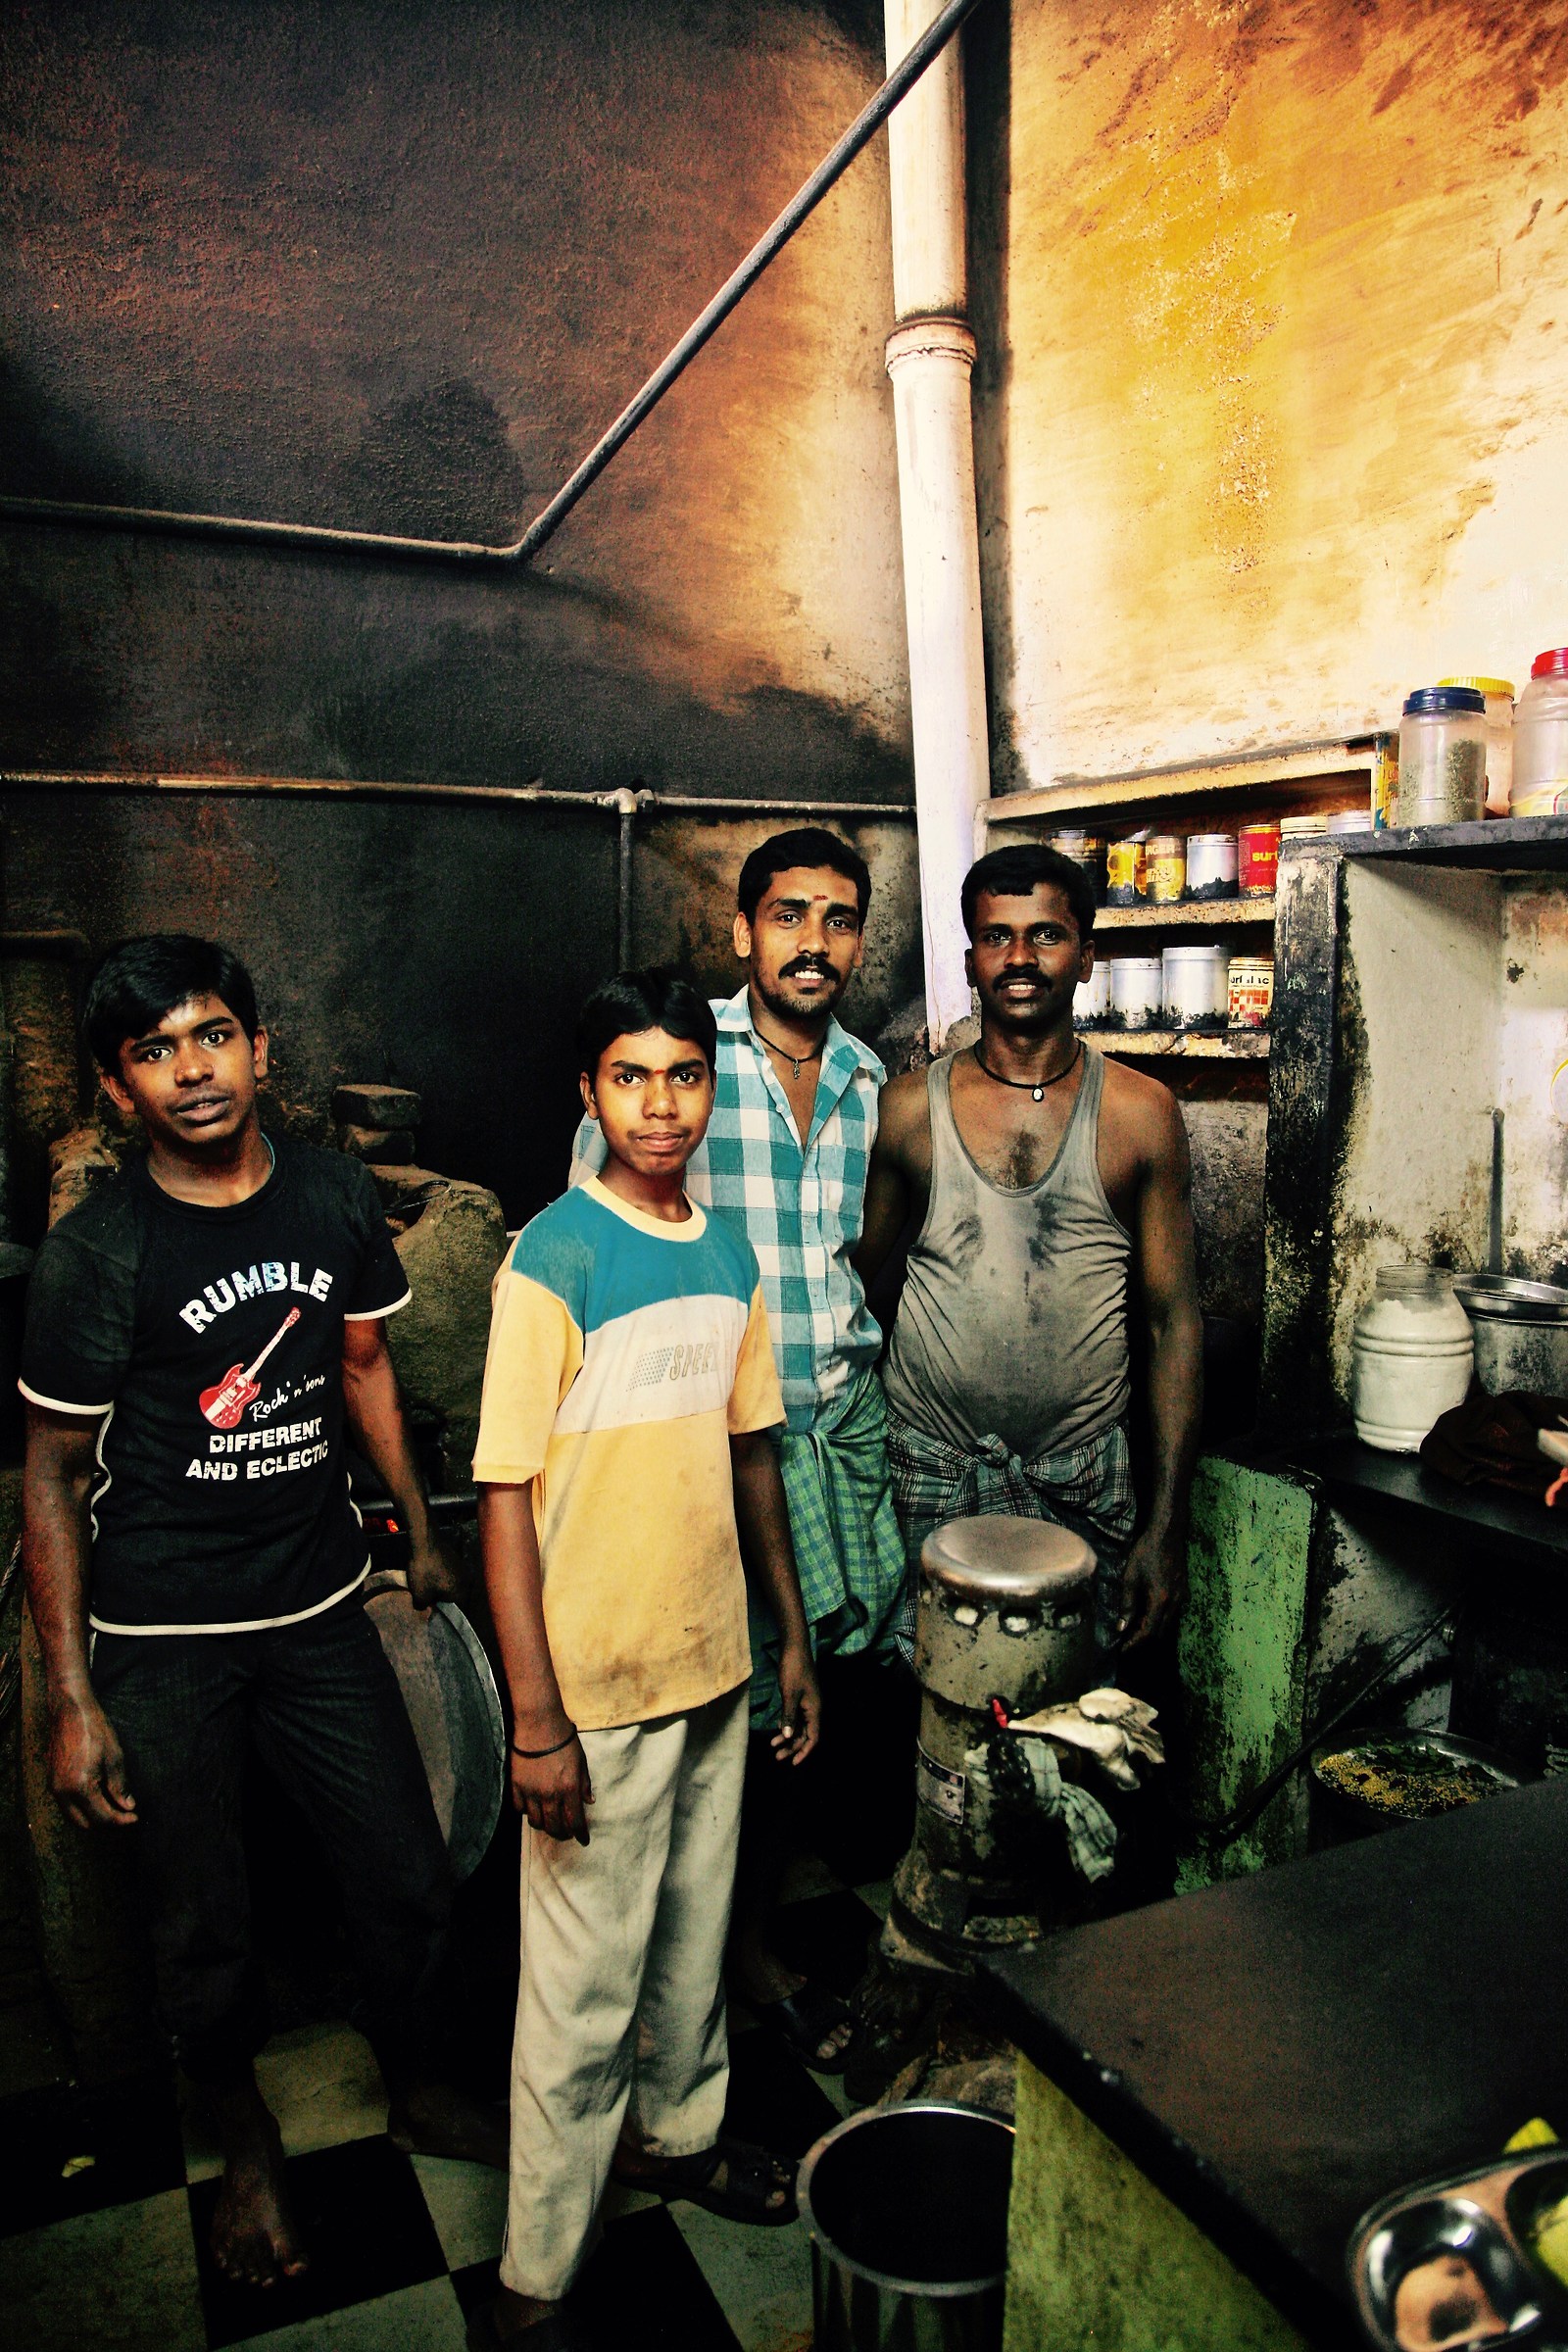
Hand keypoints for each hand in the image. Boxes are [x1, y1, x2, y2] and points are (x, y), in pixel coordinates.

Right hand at [49, 1691, 136, 1830]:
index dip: (120, 1820)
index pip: (102, 1816)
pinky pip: (67, 1806)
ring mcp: (54, 1787)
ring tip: (114, 1808)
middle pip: (85, 1823)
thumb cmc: (94, 1730)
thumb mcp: (114, 1757)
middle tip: (124, 1814)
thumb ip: (119, 1786)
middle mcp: (62, 1792)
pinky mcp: (51, 1782)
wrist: (71, 1711)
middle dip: (106, 1823)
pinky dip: (82, 1809)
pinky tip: (98, 1798)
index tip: (134, 1817)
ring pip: (74, 1818)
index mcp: (80, 1786)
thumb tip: (127, 1806)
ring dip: (93, 1818)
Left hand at [407, 1536, 460, 1614]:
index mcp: (461, 1592)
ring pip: (451, 1583)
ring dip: (440, 1585)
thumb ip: (422, 1606)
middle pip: (453, 1596)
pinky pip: (448, 1573)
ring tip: (425, 1584)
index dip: (442, 1611)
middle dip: (440, 1597)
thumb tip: (424, 1607)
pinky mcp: (455, 1558)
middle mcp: (466, 1581)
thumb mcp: (419, 1594)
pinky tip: (428, 1573)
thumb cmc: (424, 1571)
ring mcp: (461, 1568)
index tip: (431, 1609)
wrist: (425, 1542)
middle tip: (426, 1597)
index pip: (455, 1609)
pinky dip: (440, 1575)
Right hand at [510, 1716, 593, 1843]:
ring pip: (535, 1822)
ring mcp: (531, 1791)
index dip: (580, 1834)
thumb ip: (584, 1783)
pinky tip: (531, 1808)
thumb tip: (589, 1801)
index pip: (575, 1821)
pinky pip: (518, 1808)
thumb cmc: (564, 1740)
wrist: (539, 1724)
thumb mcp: (581, 1761)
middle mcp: (550, 1795)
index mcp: (569, 1788)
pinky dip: (525, 1812)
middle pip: (554, 1826)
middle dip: (562, 1834)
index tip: (583, 1840)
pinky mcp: (515, 1785)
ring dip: (544, 1825)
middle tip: (565, 1833)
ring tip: (548, 1822)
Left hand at [772, 1641, 820, 1766]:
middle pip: (805, 1735)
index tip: (793, 1763)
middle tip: (777, 1756)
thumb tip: (789, 1737)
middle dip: (792, 1747)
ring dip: (788, 1737)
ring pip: (799, 1726)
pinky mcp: (800, 1697)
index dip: (805, 1752)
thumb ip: (789, 1716)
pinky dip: (787, 1725)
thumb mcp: (789, 1694)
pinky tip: (777, 1729)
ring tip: (773, 1746)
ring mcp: (807, 1703)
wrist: (794, 1647)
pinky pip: (795, 1717)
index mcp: (815, 1710)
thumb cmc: (793, 1669)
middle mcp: (813, 1709)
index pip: (813, 1738)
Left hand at [1114, 1526, 1186, 1648]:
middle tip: (1126, 1640)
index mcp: (1161, 1600)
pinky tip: (1147, 1613)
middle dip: (1143, 1639)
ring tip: (1134, 1628)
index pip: (1148, 1631)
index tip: (1123, 1649)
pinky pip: (1172, 1613)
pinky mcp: (1183, 1591)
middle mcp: (1175, 1602)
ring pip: (1167, 1623)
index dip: (1135, 1643)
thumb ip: (1127, 1604)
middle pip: (1160, 1631)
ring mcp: (1182, 1597)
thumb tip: (1122, 1627)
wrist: (1168, 1534)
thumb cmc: (1146, 1552)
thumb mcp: (1131, 1577)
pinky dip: (1159, 1618)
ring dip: (1152, 1629)